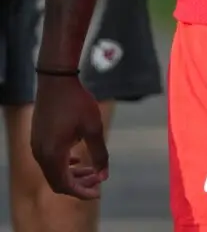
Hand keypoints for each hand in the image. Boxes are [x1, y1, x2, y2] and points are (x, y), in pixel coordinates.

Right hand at [31, 75, 108, 198]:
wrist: (56, 79)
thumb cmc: (76, 101)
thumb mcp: (93, 127)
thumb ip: (99, 153)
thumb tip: (104, 175)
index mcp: (52, 155)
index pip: (65, 185)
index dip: (82, 192)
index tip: (98, 192)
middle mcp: (41, 154)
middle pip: (58, 181)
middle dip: (79, 184)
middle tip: (98, 180)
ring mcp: (37, 146)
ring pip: (54, 170)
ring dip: (73, 173)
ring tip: (92, 170)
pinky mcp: (38, 137)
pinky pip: (50, 160)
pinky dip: (64, 164)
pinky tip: (78, 159)